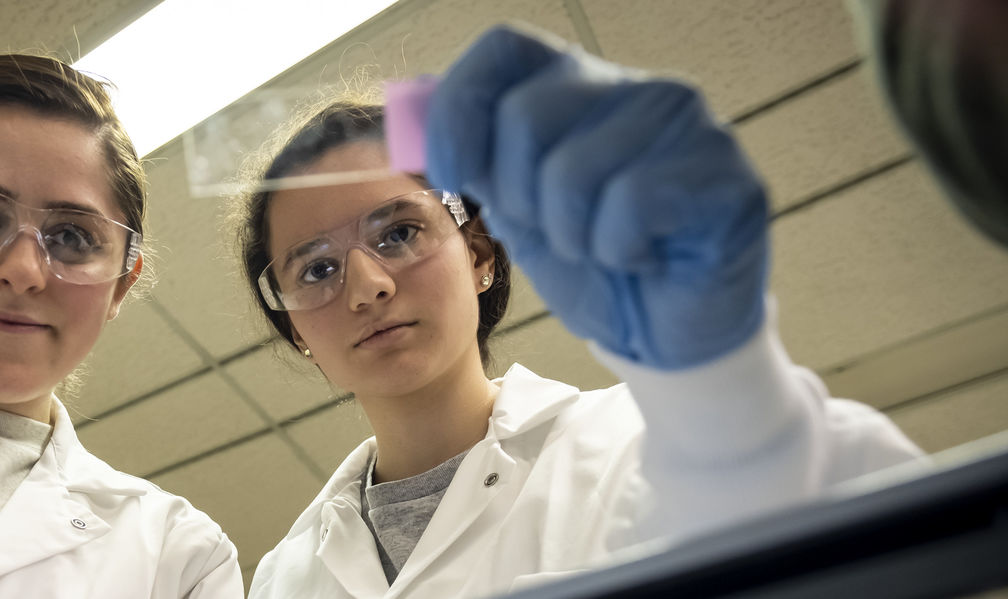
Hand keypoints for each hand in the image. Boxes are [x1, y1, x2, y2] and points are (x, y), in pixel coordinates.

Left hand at [425, 25, 768, 369]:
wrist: (660, 338)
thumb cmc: (589, 265)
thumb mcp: (512, 204)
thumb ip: (472, 150)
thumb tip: (408, 108)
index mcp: (582, 83)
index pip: (503, 49)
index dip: (458, 110)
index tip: (449, 175)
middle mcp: (639, 88)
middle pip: (525, 114)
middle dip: (517, 196)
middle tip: (555, 232)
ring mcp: (690, 125)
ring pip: (572, 168)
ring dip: (568, 234)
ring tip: (601, 248)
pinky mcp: (726, 176)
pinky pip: (629, 203)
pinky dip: (615, 250)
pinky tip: (640, 258)